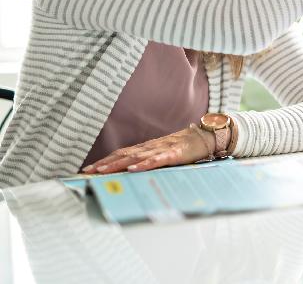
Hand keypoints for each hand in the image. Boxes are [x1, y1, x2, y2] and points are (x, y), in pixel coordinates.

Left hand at [82, 125, 213, 173]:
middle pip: (123, 155)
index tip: (88, 170)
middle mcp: (151, 147)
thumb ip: (151, 162)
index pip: (122, 154)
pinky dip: (144, 164)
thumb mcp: (165, 155)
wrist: (207, 137)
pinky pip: (157, 160)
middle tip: (87, 172)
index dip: (104, 161)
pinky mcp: (174, 153)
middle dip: (104, 164)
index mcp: (148, 148)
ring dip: (117, 164)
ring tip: (102, 171)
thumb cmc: (187, 148)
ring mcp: (162, 149)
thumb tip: (132, 173)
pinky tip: (134, 169)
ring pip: (136, 157)